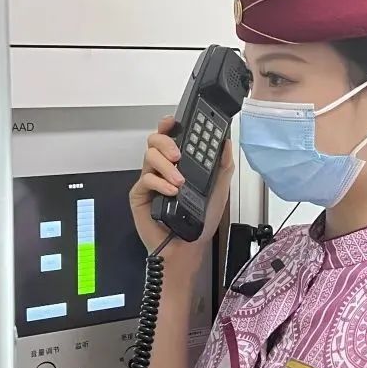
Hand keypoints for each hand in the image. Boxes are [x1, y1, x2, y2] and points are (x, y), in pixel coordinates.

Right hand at [130, 116, 234, 262]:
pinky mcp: (140, 195)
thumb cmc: (201, 220)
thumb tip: (226, 143)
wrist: (188, 246)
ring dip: (166, 166)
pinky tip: (172, 192)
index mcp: (179, 164)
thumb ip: (223, 166)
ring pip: (149, 157)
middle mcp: (162, 168)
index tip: (174, 121)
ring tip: (180, 182)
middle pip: (154, 141)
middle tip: (177, 155)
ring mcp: (150, 180)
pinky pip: (146, 179)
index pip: (170, 137)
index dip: (169, 125)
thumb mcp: (219, 190)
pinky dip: (160, 183)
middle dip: (166, 142)